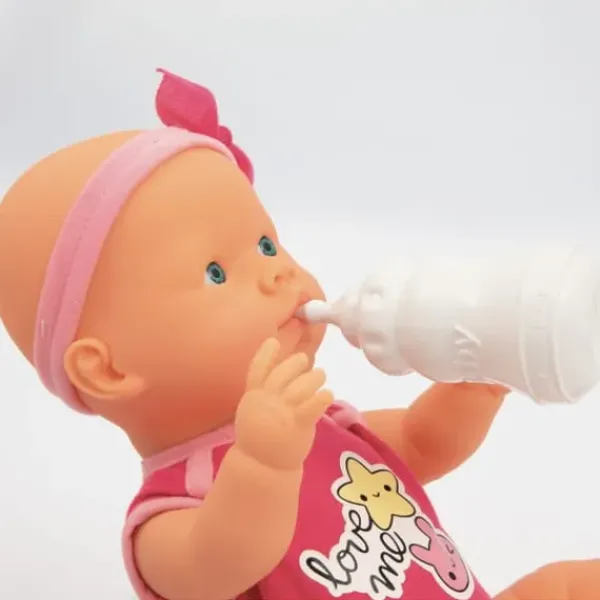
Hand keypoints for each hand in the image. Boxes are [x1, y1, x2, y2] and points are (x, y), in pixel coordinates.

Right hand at [234, 337, 332, 470]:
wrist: (262, 465)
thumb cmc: (261, 434)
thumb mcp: (254, 409)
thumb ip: (265, 391)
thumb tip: (285, 371)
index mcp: (254, 396)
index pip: (258, 369)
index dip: (266, 353)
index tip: (274, 341)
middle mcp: (266, 401)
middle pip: (282, 374)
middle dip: (295, 363)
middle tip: (305, 360)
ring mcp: (281, 412)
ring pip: (300, 387)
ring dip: (314, 377)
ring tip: (321, 375)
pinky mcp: (297, 424)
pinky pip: (312, 406)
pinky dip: (322, 397)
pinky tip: (328, 393)